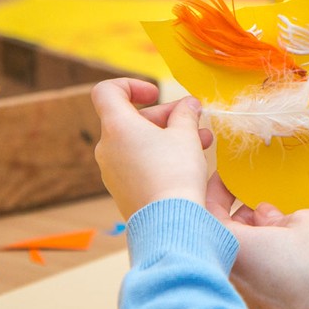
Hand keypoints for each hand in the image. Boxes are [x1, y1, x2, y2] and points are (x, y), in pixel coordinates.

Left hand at [92, 78, 213, 217]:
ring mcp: (112, 172)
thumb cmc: (175, 173)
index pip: (107, 91)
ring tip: (202, 141)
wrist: (168, 222)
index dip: (131, 85)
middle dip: (164, 115)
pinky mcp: (122, 190)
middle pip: (130, 119)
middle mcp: (107, 148)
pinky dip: (159, 156)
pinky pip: (138, 164)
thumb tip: (188, 105)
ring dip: (167, 136)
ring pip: (138, 143)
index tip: (156, 94)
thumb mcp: (186, 135)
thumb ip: (186, 114)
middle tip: (194, 119)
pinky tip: (188, 163)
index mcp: (117, 127)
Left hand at [204, 175, 308, 308]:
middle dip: (237, 229)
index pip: (204, 216)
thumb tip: (264, 218)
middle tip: (259, 215)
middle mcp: (231, 290)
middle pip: (219, 250)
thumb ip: (276, 218)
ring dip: (253, 262)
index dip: (216, 195)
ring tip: (282, 248)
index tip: (228, 186)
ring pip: (240, 282)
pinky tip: (296, 285)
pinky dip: (270, 293)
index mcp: (235, 252)